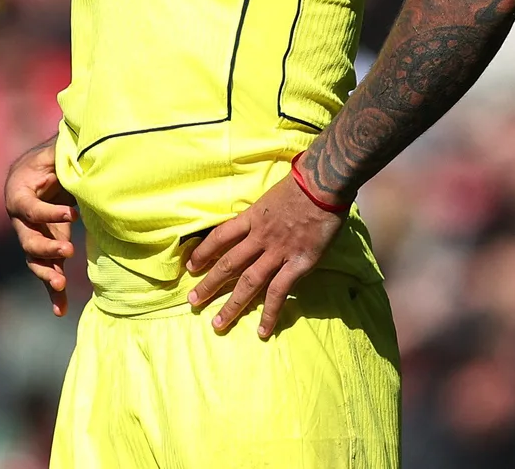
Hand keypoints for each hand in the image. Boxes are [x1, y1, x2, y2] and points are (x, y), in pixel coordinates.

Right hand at [5, 138, 76, 316]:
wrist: (44, 171)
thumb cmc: (50, 157)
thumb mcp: (54, 151)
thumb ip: (63, 151)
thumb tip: (80, 142)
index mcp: (19, 193)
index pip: (28, 208)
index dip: (47, 213)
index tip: (72, 213)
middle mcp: (21, 219)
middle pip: (27, 240)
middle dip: (46, 248)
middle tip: (68, 250)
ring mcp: (32, 236)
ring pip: (34, 260)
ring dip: (47, 273)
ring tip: (61, 285)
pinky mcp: (46, 247)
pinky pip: (46, 272)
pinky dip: (52, 292)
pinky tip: (60, 310)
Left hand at [185, 172, 344, 337]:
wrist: (323, 185)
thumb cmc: (301, 185)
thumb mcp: (270, 196)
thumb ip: (261, 213)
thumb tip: (255, 223)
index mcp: (251, 218)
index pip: (220, 237)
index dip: (204, 252)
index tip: (191, 266)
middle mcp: (259, 238)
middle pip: (228, 264)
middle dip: (209, 284)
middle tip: (193, 301)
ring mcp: (278, 253)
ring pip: (249, 283)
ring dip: (232, 305)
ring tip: (217, 323)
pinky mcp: (298, 265)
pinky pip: (279, 292)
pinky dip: (270, 313)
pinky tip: (261, 330)